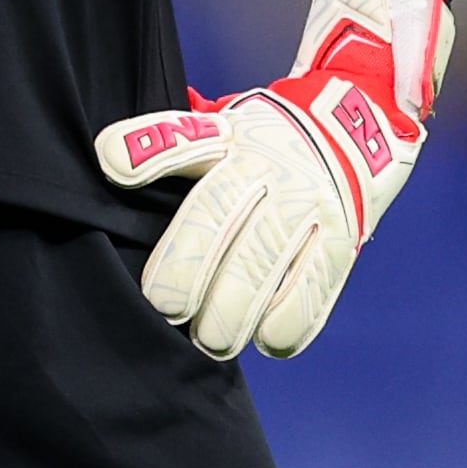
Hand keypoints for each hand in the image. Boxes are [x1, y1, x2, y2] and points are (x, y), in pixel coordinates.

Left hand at [93, 0, 449, 358]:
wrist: (357, 129)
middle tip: (165, 307)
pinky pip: (316, 285)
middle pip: (218, 213)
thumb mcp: (221, 127)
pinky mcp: (341, 239)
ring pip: (265, 259)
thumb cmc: (263, 141)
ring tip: (210, 341)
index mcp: (229, 137)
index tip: (114, 169)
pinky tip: (266, 341)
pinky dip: (290, 320)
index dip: (145, 151)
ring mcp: (307, 203)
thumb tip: (109, 159)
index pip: (181, 138)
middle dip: (188, 264)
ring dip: (235, 307)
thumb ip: (171, 143)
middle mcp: (267, 166)